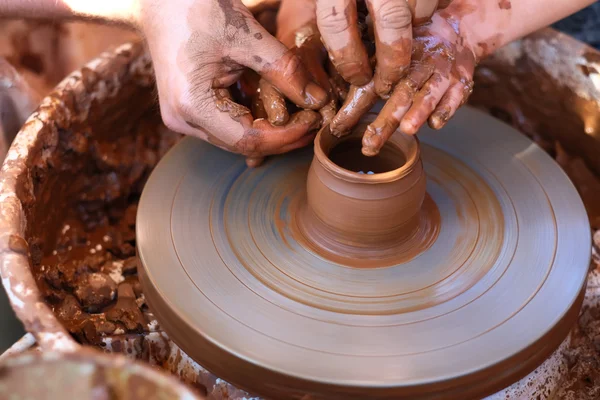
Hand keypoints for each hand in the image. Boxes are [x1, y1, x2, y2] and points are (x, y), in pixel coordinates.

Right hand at [139, 0, 328, 166]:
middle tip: (315, 120)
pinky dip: (255, 116)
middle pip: (242, 143)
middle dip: (282, 135)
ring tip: (303, 114)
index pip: (248, 139)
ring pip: (237, 135)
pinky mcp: (190, 109)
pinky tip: (280, 107)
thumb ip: (285, 71)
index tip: (315, 123)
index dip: (286, 137)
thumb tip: (319, 101)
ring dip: (271, 128)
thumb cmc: (198, 7)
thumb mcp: (248, 37)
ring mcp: (184, 117)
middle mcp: (183, 120)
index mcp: (192, 105)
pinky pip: (228, 122)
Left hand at [331, 6, 475, 155]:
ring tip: (407, 129)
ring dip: (419, 111)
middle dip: (385, 120)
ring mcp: (439, 72)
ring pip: (428, 92)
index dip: (353, 108)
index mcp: (389, 59)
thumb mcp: (382, 62)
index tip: (337, 130)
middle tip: (370, 143)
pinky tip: (436, 123)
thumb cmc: (410, 52)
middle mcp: (414, 63)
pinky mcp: (460, 81)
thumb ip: (361, 89)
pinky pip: (455, 95)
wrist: (456, 29)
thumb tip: (335, 125)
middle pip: (398, 93)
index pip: (367, 86)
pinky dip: (446, 109)